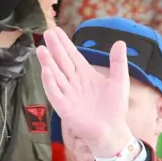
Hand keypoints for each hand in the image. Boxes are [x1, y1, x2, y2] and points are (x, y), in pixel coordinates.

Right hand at [38, 27, 133, 158]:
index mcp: (85, 75)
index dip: (65, 44)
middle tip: (46, 32)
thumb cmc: (114, 107)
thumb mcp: (119, 81)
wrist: (113, 130)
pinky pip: (55, 94)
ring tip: (41, 49)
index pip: (72, 56)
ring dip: (48, 62)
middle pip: (62, 62)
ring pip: (55, 75)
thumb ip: (118, 62)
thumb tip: (120, 42)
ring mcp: (68, 94)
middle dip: (55, 48)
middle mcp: (74, 82)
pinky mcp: (64, 107)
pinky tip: (46, 71)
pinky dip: (50, 83)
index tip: (56, 30)